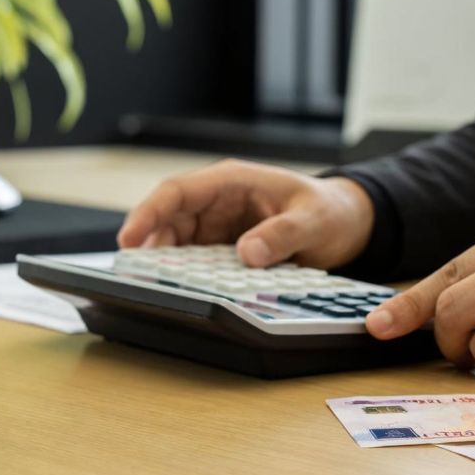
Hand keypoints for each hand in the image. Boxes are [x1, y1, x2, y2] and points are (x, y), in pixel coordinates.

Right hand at [117, 159, 373, 269]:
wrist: (345, 224)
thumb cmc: (328, 211)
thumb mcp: (312, 220)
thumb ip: (282, 234)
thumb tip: (247, 253)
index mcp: (232, 181)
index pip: (178, 192)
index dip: (149, 213)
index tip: (129, 239)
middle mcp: (217, 201)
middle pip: (168, 220)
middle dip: (147, 245)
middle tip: (133, 276)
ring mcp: (217, 226)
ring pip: (175, 243)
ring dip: (161, 264)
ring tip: (146, 287)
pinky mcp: (222, 249)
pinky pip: (193, 262)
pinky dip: (181, 275)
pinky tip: (174, 293)